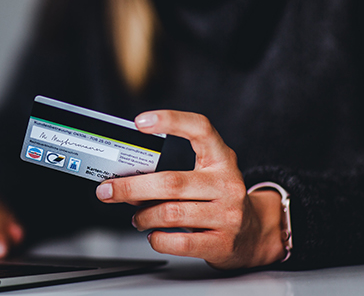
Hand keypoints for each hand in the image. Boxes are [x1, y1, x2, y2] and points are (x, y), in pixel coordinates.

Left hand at [95, 110, 285, 268]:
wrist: (255, 234)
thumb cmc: (218, 199)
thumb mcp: (205, 176)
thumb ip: (173, 172)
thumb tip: (125, 179)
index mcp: (221, 159)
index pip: (200, 129)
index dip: (171, 120)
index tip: (140, 121)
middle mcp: (227, 184)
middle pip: (171, 182)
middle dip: (131, 187)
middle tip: (107, 191)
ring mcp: (228, 215)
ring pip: (171, 213)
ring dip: (143, 216)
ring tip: (136, 217)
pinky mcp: (222, 243)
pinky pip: (180, 242)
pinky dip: (158, 239)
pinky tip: (153, 235)